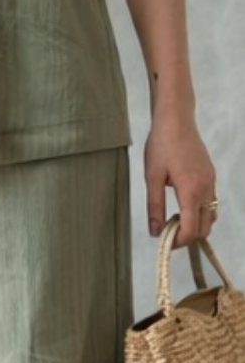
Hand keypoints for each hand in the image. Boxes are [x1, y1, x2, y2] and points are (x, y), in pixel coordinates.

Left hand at [144, 112, 216, 246]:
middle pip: (204, 228)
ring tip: (174, 219)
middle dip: (187, 236)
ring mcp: (211, 182)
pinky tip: (182, 205)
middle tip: (167, 233)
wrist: (176, 120)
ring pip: (210, 217)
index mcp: (191, 190)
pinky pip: (211, 203)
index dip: (178, 242)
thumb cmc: (163, 143)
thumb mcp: (152, 177)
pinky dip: (200, 212)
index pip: (191, 229)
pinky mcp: (211, 176)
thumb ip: (154, 206)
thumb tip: (154, 231)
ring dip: (195, 225)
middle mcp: (206, 188)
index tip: (165, 242)